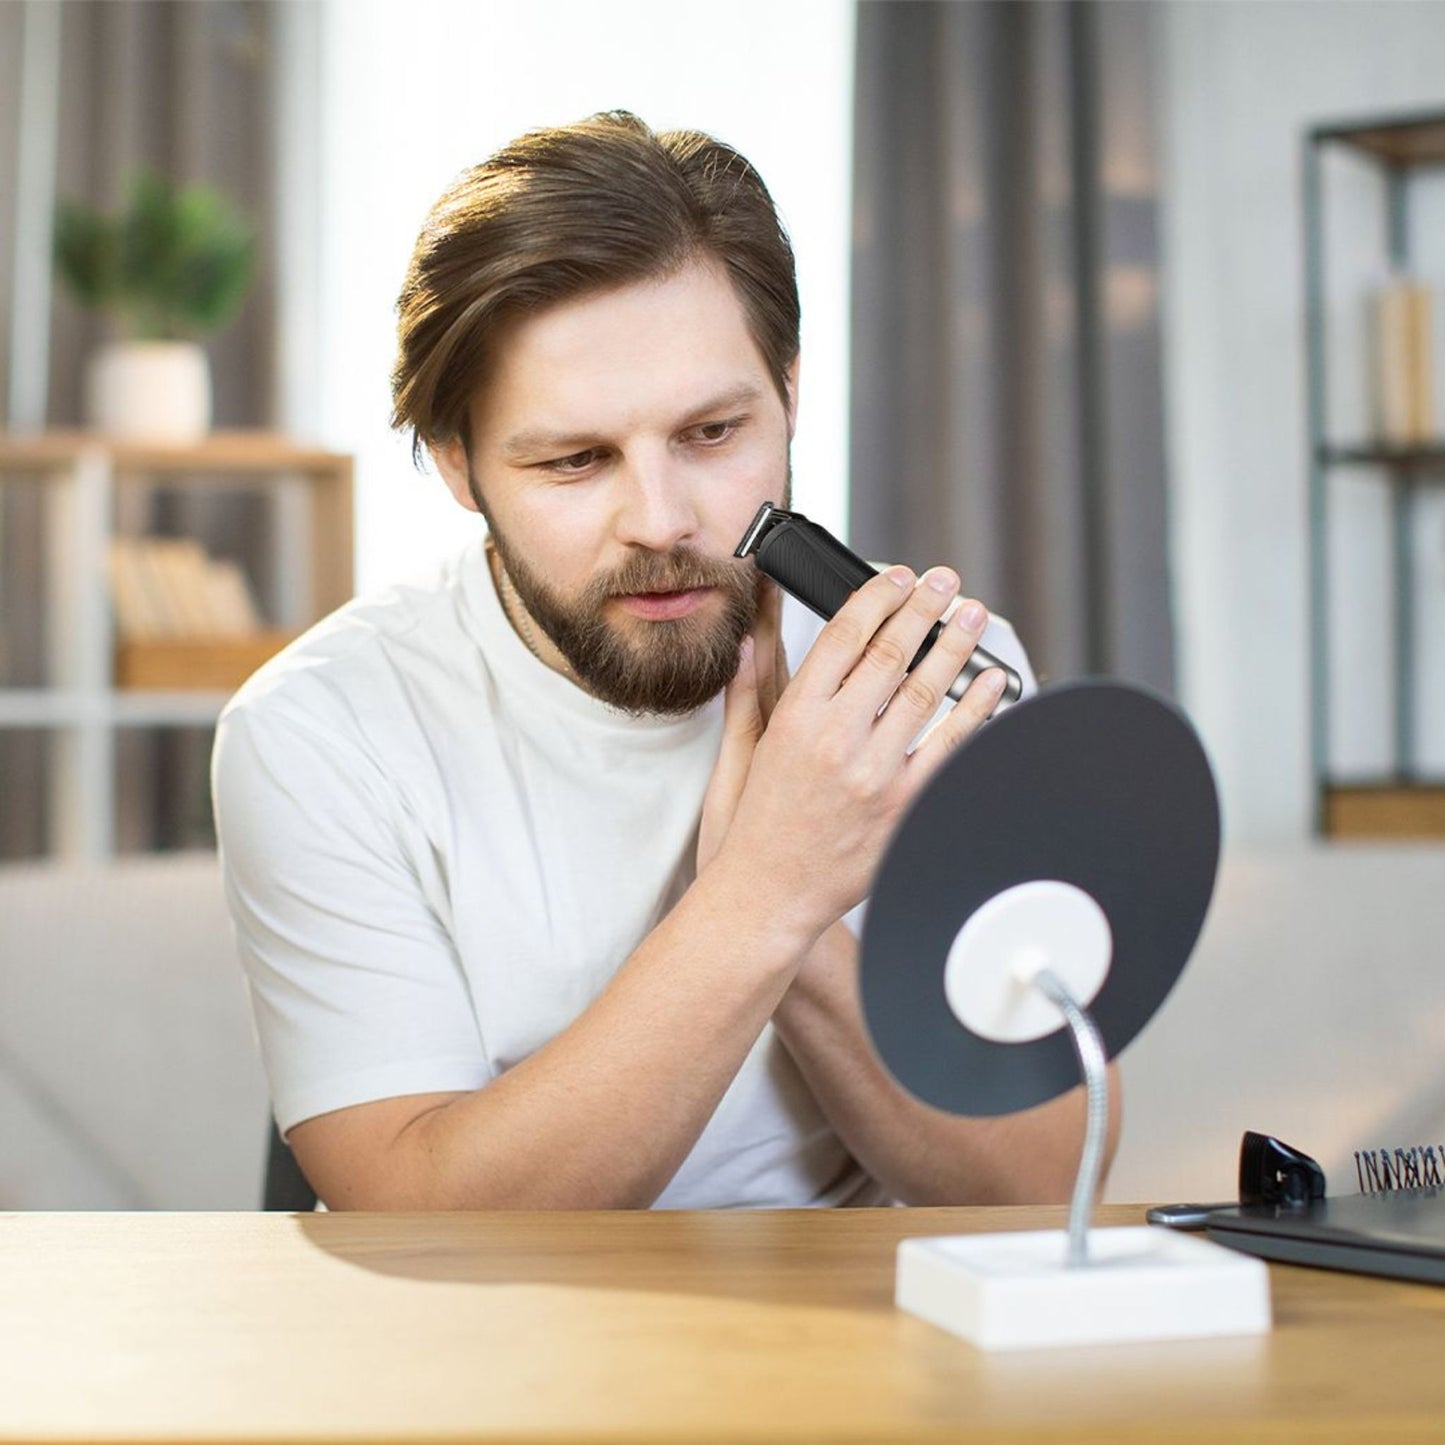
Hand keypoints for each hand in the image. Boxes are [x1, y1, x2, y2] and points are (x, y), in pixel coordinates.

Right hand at [705, 564, 1005, 941]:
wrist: (768, 898)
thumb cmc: (751, 829)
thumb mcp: (738, 754)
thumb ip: (747, 696)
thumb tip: (748, 645)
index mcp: (794, 718)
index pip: (843, 636)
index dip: (877, 598)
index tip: (898, 578)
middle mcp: (835, 739)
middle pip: (891, 653)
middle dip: (924, 607)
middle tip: (945, 581)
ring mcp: (873, 774)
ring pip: (926, 693)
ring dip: (955, 647)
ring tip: (973, 615)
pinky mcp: (902, 807)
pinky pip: (949, 749)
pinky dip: (974, 711)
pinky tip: (990, 685)